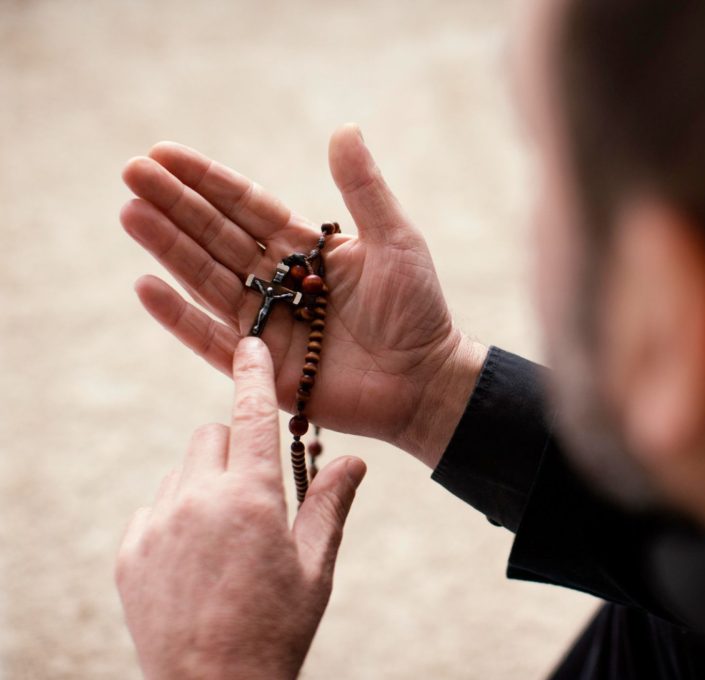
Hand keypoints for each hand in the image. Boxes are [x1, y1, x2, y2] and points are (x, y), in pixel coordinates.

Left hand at [116, 337, 365, 679]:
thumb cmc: (277, 628)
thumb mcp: (316, 566)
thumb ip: (330, 503)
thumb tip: (353, 458)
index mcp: (252, 497)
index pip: (253, 414)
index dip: (254, 374)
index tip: (251, 344)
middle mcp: (198, 499)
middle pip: (212, 434)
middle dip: (237, 445)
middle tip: (258, 488)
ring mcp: (157, 524)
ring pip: (183, 469)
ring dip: (206, 481)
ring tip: (227, 532)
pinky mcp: (130, 550)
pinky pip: (154, 507)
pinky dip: (176, 515)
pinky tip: (197, 556)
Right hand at [121, 125, 485, 466]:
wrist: (427, 379)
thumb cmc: (418, 308)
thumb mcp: (395, 239)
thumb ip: (364, 189)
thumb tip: (343, 128)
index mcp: (306, 249)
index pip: (247, 208)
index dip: (207, 181)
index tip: (164, 153)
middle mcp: (278, 283)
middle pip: (217, 237)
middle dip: (175, 205)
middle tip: (131, 172)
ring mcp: (267, 324)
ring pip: (207, 278)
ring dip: (169, 247)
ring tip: (131, 213)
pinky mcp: (261, 367)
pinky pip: (211, 340)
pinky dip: (179, 317)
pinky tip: (145, 285)